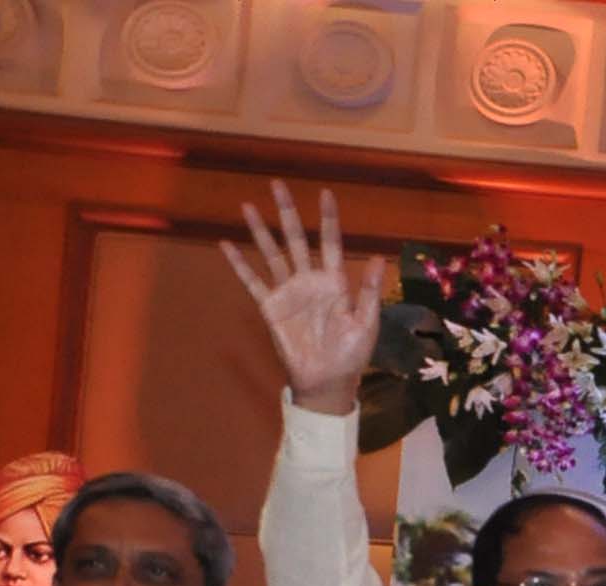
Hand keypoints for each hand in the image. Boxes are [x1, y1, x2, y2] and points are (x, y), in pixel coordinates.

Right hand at [223, 181, 384, 418]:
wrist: (328, 382)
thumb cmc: (352, 354)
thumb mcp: (367, 323)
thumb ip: (370, 291)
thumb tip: (379, 258)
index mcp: (336, 282)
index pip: (332, 242)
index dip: (328, 218)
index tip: (325, 193)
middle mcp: (309, 280)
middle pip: (297, 239)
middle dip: (288, 212)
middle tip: (278, 184)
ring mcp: (288, 291)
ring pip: (272, 253)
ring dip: (261, 230)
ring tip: (248, 205)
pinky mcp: (270, 307)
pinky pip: (252, 281)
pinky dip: (239, 264)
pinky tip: (226, 244)